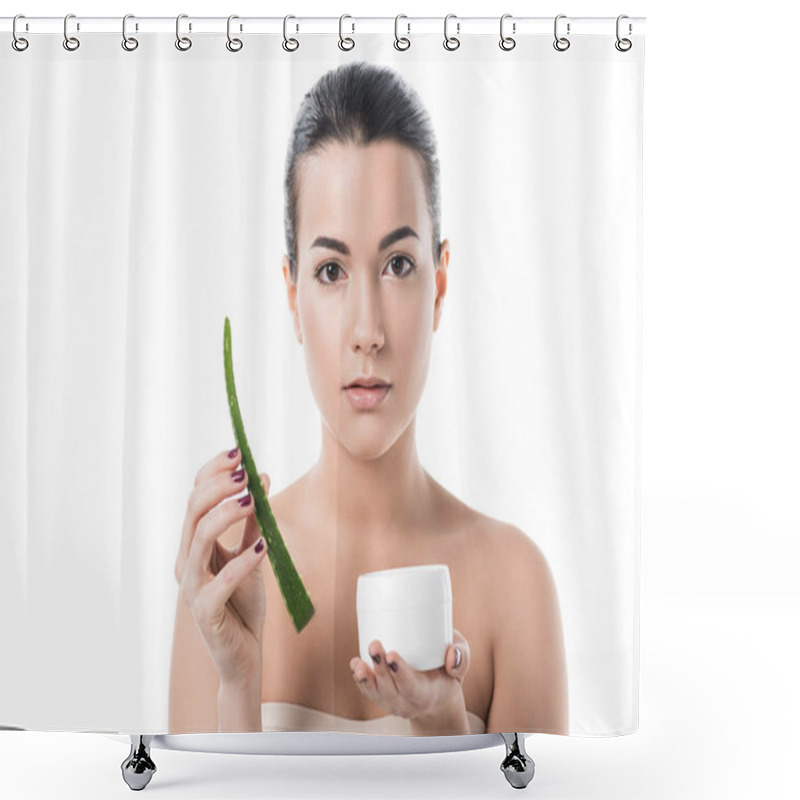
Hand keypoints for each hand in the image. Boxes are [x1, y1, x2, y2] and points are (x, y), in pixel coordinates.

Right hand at [174, 446, 269, 687]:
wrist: (244, 655)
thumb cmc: (243, 604)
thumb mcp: (252, 554)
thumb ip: (254, 520)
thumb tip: (261, 475)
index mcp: (193, 546)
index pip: (193, 498)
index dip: (212, 472)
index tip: (238, 451)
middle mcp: (186, 563)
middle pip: (192, 513)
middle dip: (218, 487)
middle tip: (246, 472)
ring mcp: (192, 589)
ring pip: (198, 540)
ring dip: (225, 515)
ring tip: (252, 499)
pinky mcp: (206, 613)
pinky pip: (219, 583)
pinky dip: (241, 563)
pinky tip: (263, 547)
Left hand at [349, 628, 470, 726]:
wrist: (438, 693)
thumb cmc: (447, 670)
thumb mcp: (462, 662)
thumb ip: (461, 657)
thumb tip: (451, 654)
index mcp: (428, 694)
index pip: (411, 688)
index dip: (400, 673)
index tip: (392, 655)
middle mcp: (407, 703)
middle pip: (389, 690)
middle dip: (380, 669)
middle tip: (375, 645)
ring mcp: (392, 702)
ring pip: (376, 693)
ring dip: (366, 677)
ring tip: (359, 660)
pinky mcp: (381, 696)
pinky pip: (368, 690)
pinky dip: (360, 679)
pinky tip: (356, 664)